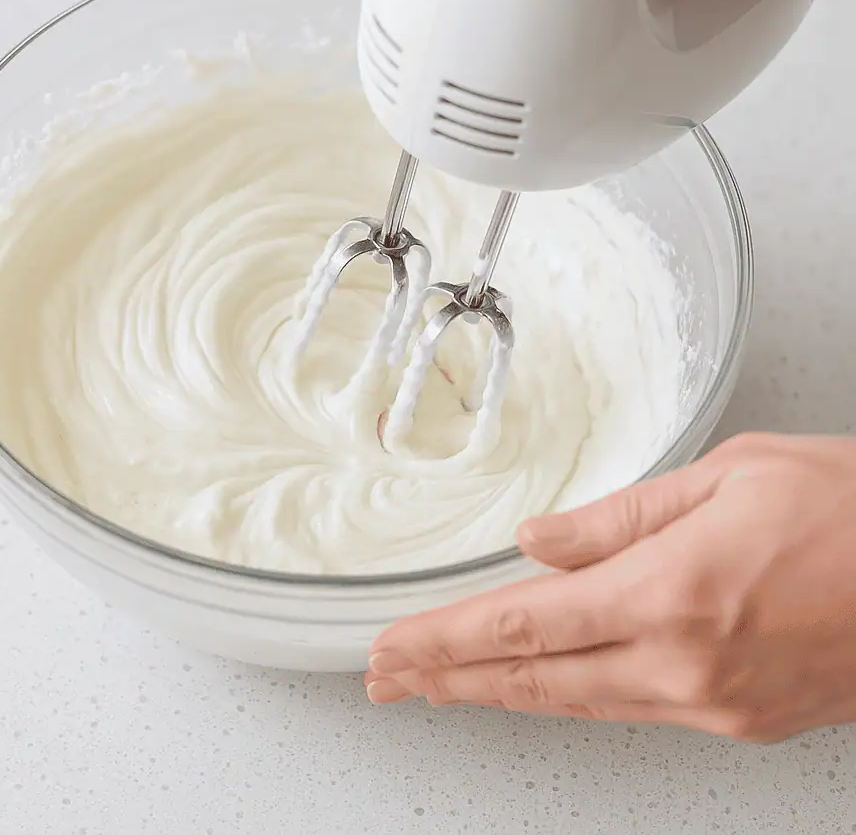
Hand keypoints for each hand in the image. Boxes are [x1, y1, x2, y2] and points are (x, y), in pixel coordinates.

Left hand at [365, 433, 855, 742]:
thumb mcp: (729, 476)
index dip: (445, 641)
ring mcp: (714, 704)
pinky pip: (629, 710)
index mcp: (672, 592)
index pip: (523, 624)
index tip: (390, 649)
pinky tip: (539, 684)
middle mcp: (685, 665)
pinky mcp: (740, 720)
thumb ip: (619, 517)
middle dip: (448, 678)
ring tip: (440, 686)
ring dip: (498, 693)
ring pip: (574, 702)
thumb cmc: (851, 509)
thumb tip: (537, 539)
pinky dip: (568, 697)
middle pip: (533, 677)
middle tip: (386, 678)